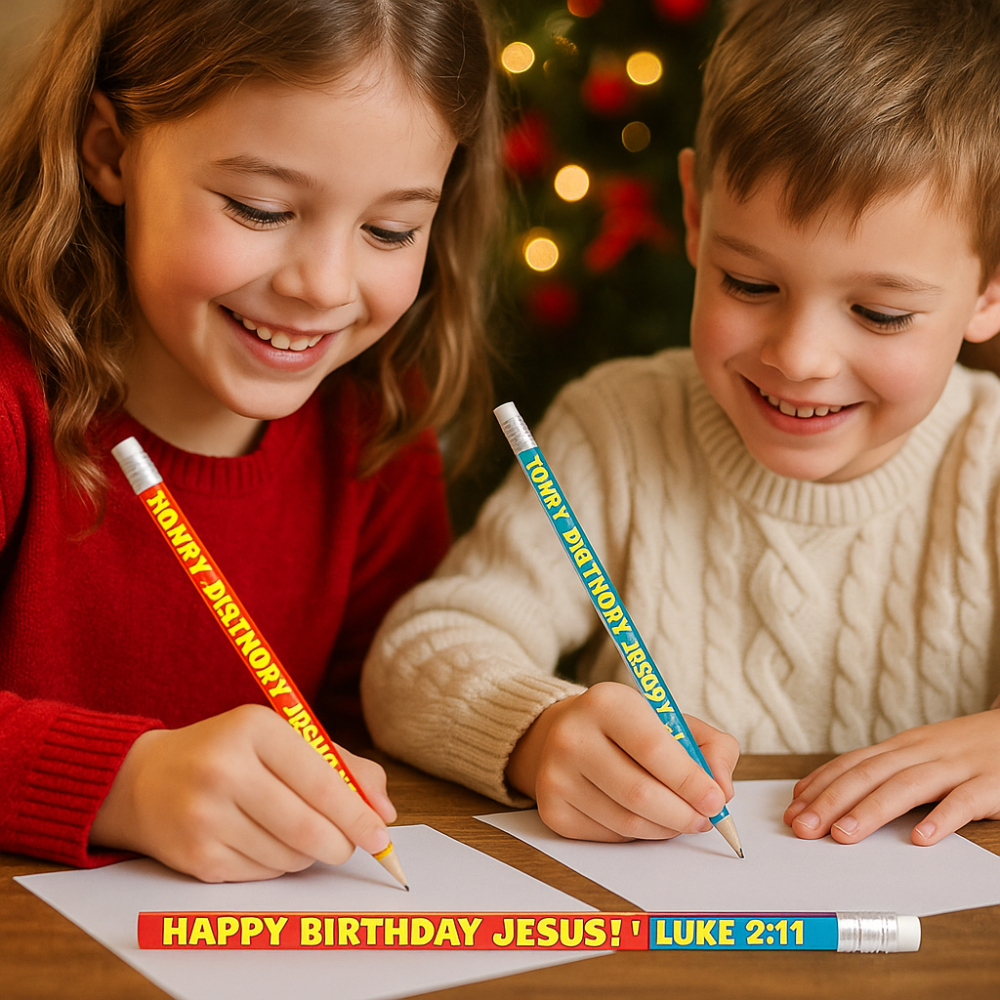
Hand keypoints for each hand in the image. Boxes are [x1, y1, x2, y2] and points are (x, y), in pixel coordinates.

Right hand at [89, 704, 395, 881]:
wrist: (144, 780)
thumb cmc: (231, 753)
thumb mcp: (284, 738)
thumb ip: (342, 766)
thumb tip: (385, 811)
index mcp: (255, 729)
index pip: (322, 781)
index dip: (358, 814)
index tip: (380, 833)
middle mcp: (226, 770)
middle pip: (307, 828)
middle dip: (341, 844)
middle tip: (349, 845)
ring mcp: (206, 816)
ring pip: (288, 857)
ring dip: (308, 855)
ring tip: (297, 833)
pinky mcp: (195, 856)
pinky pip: (261, 874)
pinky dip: (278, 865)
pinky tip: (264, 841)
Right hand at [505, 681, 738, 841]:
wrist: (567, 734)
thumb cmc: (629, 729)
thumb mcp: (672, 719)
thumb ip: (712, 748)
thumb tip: (723, 791)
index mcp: (605, 702)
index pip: (653, 748)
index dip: (690, 780)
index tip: (717, 800)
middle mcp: (572, 736)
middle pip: (639, 793)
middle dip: (683, 814)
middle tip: (706, 819)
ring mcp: (555, 775)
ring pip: (627, 822)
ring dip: (665, 829)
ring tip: (680, 818)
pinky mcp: (550, 809)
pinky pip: (609, 836)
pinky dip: (637, 835)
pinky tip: (644, 817)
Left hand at [784, 710, 999, 845]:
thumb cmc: (961, 750)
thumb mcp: (916, 754)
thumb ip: (878, 772)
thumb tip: (826, 792)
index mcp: (900, 748)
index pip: (851, 765)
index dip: (819, 787)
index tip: (791, 810)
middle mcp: (921, 753)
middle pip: (868, 775)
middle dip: (831, 802)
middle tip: (804, 828)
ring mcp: (955, 768)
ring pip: (906, 787)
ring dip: (870, 811)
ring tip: (844, 835)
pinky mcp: (990, 785)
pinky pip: (962, 803)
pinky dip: (940, 819)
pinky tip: (920, 838)